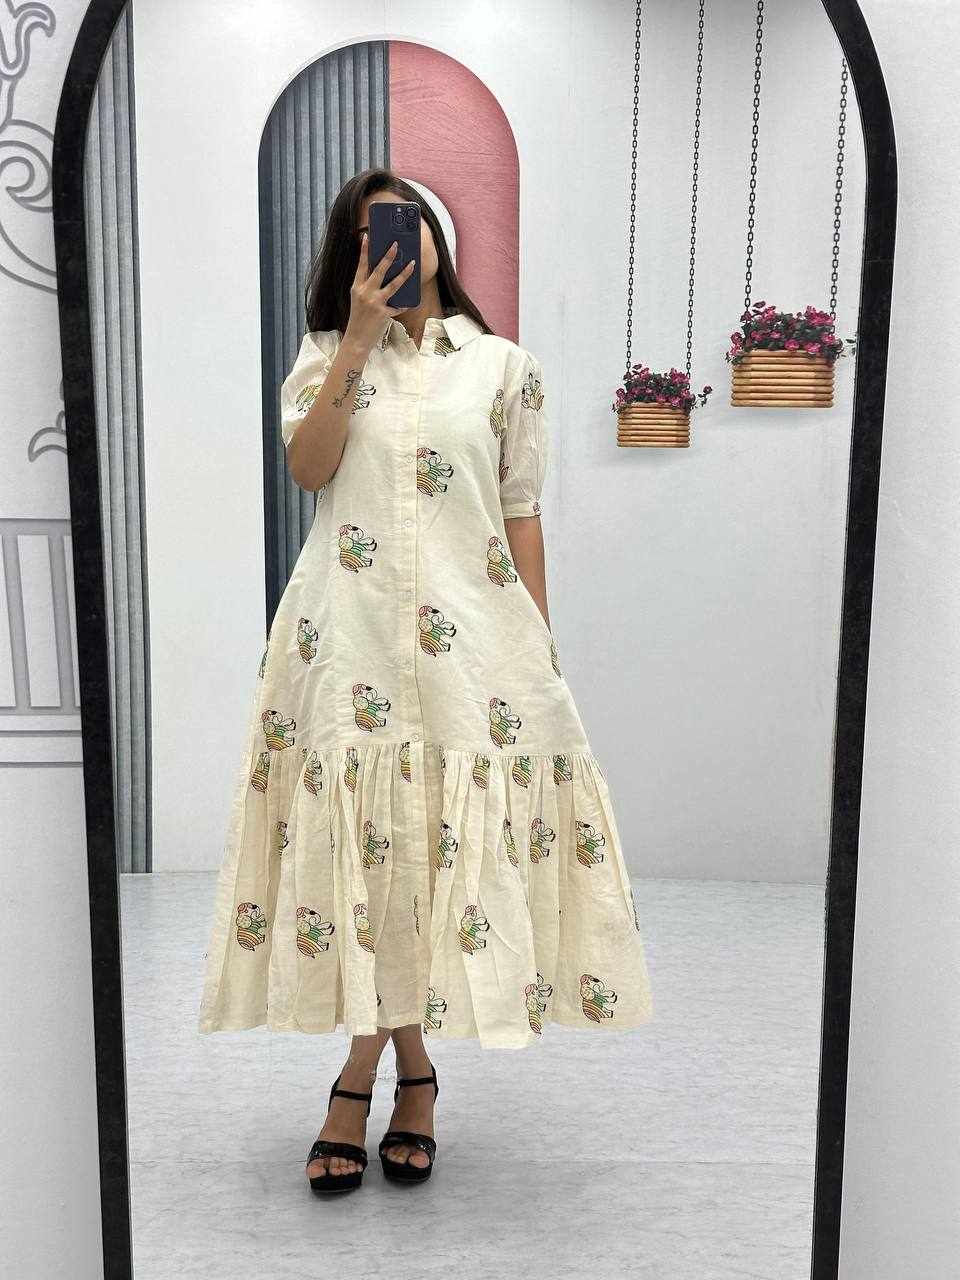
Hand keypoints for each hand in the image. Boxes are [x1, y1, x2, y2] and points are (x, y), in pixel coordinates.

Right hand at [343, 232, 415, 351]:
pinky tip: (408, 302)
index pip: (361, 266)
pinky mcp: (384, 313)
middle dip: (388, 256)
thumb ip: (367, 288)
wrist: (357, 340)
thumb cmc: (358, 319)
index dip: (364, 251)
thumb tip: (383, 276)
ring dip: (405, 273)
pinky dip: (403, 304)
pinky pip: (398, 305)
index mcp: (356, 288)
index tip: (367, 237)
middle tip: (396, 244)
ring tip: (413, 264)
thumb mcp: (358, 300)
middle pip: (379, 270)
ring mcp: (375, 303)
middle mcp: (365, 293)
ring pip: (393, 284)